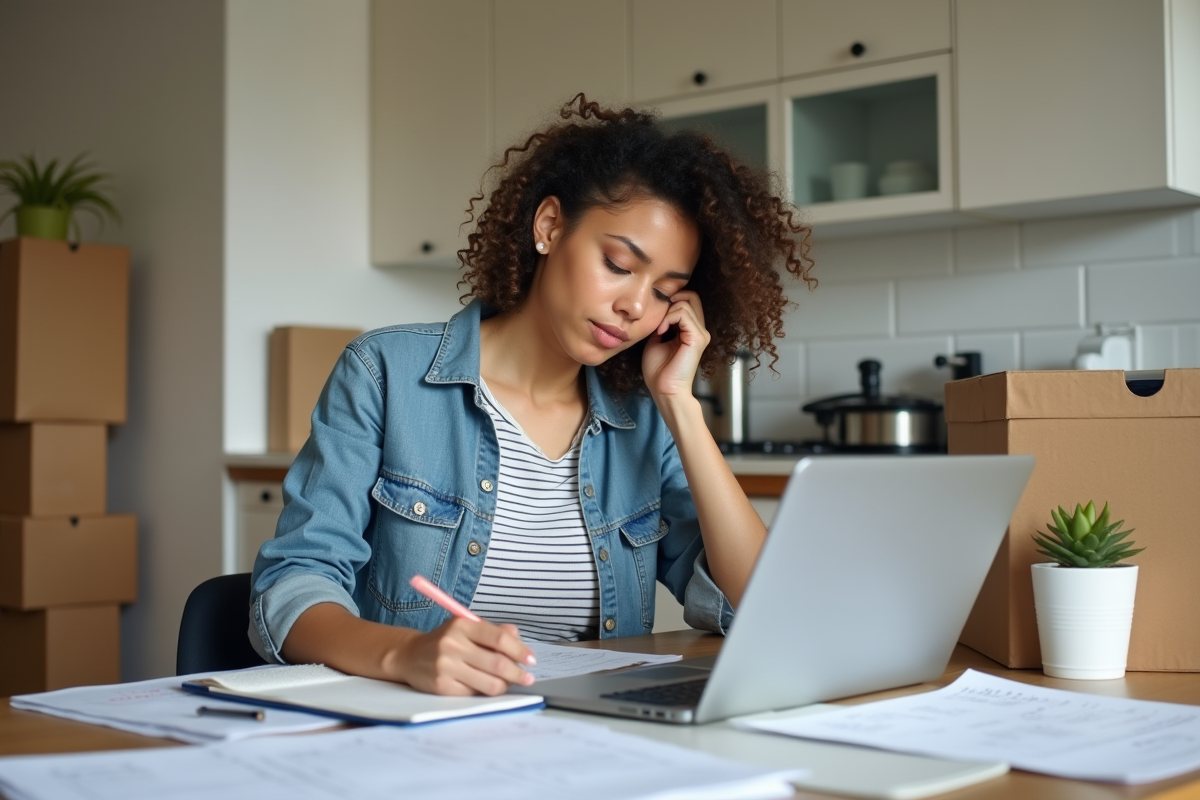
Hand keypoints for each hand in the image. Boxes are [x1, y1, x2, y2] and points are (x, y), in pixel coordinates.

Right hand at [394, 618, 535, 695]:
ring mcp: (446, 667)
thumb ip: (494, 631)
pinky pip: (474, 693)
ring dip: (504, 685)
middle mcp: (452, 645)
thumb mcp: (467, 628)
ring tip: (507, 682)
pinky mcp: (441, 687)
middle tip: (527, 678)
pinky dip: (485, 691)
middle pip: (497, 664)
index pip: (499, 639)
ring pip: (489, 683)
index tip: (531, 659)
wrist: (409, 656)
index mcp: (462, 625)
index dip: (520, 650)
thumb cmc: (446, 641)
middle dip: (517, 673)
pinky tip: (485, 685)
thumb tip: (518, 638)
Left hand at [642, 291, 709, 406]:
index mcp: (691, 330)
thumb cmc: (659, 371)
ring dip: (666, 312)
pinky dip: (668, 318)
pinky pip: (683, 313)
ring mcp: (701, 334)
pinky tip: (661, 332)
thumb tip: (658, 311)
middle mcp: (699, 330)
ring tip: (658, 330)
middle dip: (671, 300)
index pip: (689, 300)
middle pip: (692, 296)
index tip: (656, 315)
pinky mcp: (697, 338)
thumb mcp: (656, 341)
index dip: (671, 300)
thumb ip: (661, 324)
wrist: (664, 390)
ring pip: (685, 302)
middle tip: (658, 317)